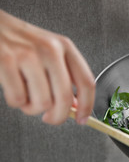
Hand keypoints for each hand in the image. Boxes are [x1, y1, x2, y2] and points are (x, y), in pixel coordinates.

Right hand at [0, 10, 94, 124]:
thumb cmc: (22, 42)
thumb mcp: (50, 51)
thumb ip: (65, 75)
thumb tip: (76, 105)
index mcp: (65, 46)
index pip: (86, 82)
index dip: (87, 106)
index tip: (82, 119)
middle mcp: (50, 50)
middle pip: (65, 98)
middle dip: (57, 116)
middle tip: (50, 117)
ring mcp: (28, 55)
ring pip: (42, 102)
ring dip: (33, 108)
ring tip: (27, 97)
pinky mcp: (6, 61)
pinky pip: (18, 99)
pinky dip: (16, 101)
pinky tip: (13, 89)